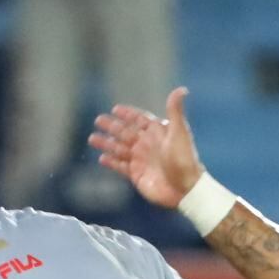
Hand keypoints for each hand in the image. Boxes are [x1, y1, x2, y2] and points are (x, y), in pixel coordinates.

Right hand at [88, 87, 207, 207]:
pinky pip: (121, 166)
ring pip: (119, 149)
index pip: (140, 120)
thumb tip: (182, 89)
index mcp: (157, 133)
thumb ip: (175, 111)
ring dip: (106, 143)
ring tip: (92, 138)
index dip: (128, 114)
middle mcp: (147, 145)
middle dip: (112, 126)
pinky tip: (101, 158)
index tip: (115, 109)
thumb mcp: (179, 133)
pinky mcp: (137, 175)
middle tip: (98, 120)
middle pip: (125, 133)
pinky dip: (111, 162)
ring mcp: (141, 160)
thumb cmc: (184, 159)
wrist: (185, 188)